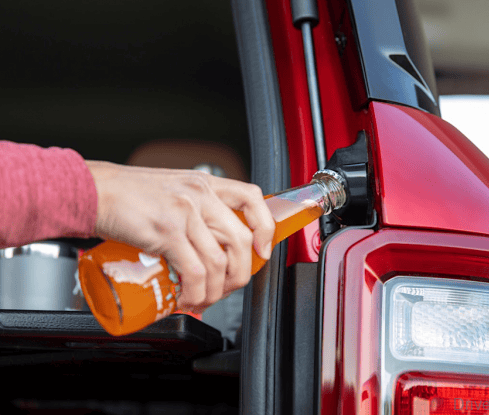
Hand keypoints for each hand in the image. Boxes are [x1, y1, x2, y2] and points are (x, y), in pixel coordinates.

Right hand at [85, 161, 274, 312]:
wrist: (91, 191)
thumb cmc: (128, 195)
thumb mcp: (172, 191)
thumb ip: (194, 210)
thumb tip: (211, 245)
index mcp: (205, 184)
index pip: (252, 197)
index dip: (265, 227)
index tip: (262, 249)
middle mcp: (200, 195)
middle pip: (241, 240)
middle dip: (240, 273)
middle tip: (228, 287)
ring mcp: (184, 213)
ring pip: (219, 262)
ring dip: (215, 291)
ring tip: (202, 299)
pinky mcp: (167, 232)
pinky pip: (194, 271)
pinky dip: (196, 293)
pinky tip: (187, 299)